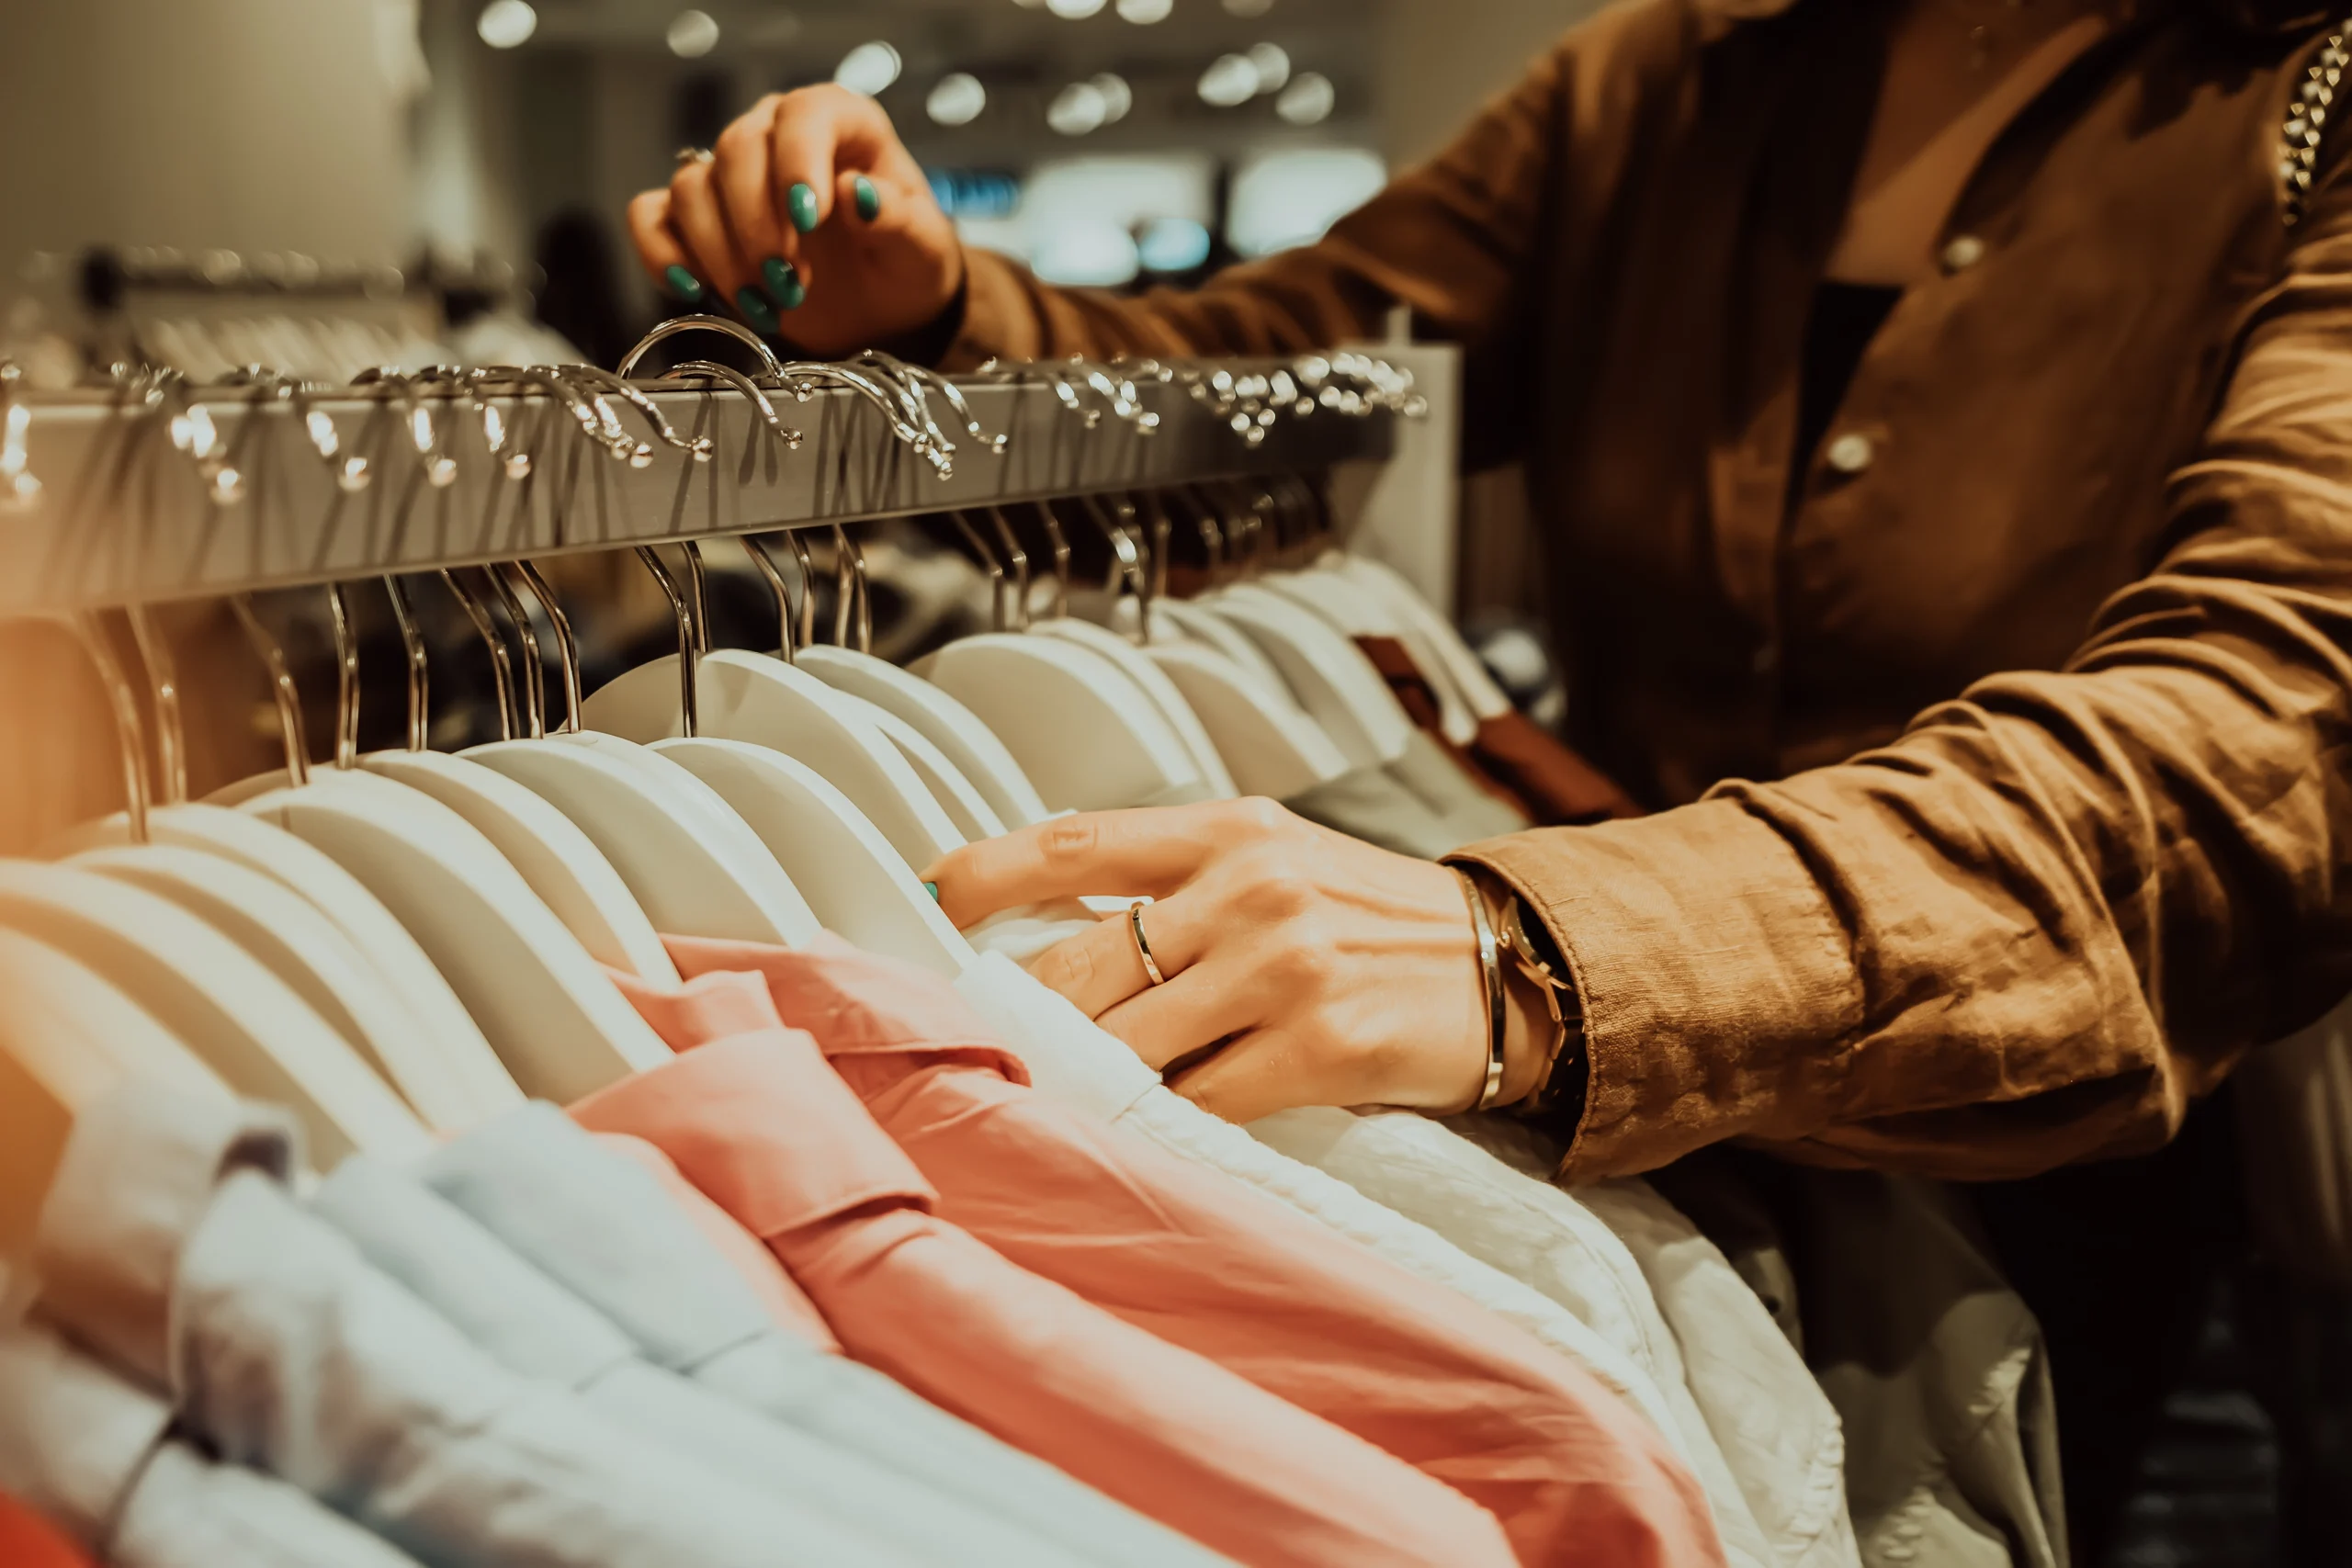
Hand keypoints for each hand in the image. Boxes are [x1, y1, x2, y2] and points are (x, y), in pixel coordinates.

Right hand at [626, 86, 963, 354]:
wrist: (883, 309)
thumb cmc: (904, 264)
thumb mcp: (921, 247)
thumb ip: (897, 218)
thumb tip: (856, 193)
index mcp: (839, 122)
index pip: (803, 116)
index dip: (798, 163)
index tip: (808, 220)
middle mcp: (777, 135)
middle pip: (736, 151)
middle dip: (758, 227)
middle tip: (791, 285)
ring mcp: (731, 175)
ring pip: (691, 189)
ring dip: (722, 255)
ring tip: (768, 305)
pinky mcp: (699, 219)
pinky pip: (651, 217)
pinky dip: (661, 254)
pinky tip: (693, 290)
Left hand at [927, 799, 1534, 1123]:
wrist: (1504, 970)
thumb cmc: (1372, 923)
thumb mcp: (1274, 865)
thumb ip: (1172, 888)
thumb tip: (1047, 933)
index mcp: (1232, 831)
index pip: (1079, 842)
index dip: (988, 871)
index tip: (932, 897)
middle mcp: (1253, 886)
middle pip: (1083, 962)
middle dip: (1028, 1017)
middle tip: (993, 1047)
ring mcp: (1285, 965)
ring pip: (1130, 1041)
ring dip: (1091, 1077)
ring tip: (1067, 1094)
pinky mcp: (1318, 1044)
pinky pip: (1198, 1099)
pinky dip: (1163, 1119)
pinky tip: (1153, 1123)